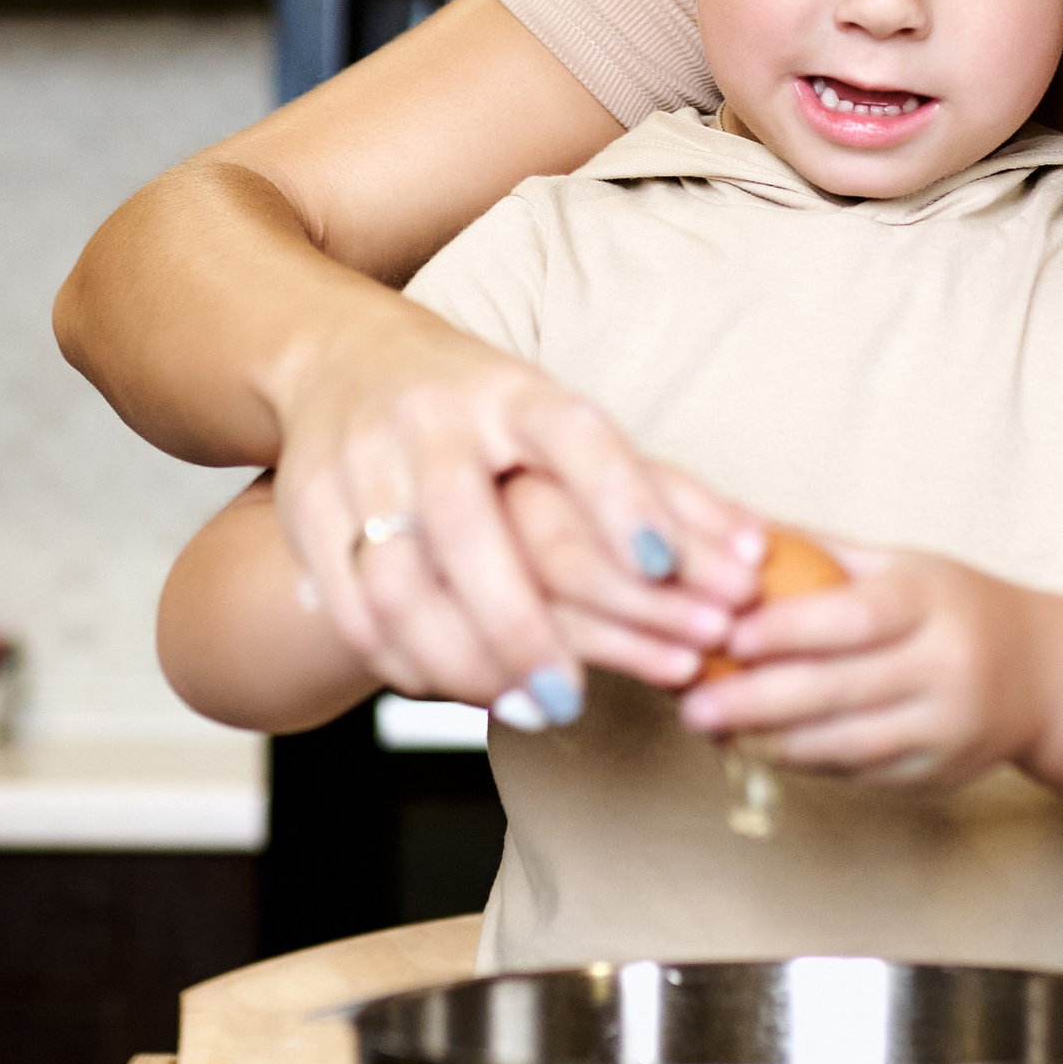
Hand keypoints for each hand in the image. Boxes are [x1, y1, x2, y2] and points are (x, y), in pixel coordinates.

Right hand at [266, 303, 763, 710]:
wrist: (335, 355)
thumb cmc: (483, 407)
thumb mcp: (565, 425)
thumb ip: (658, 492)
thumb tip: (757, 555)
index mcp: (511, 388)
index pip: (573, 437)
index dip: (622, 501)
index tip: (665, 570)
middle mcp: (430, 419)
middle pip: (467, 526)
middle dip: (522, 625)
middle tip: (574, 701)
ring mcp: (358, 462)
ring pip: (398, 581)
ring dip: (462, 660)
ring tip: (524, 708)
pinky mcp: (306, 509)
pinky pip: (352, 608)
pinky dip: (403, 661)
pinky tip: (455, 689)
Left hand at [678, 544, 1053, 788]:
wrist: (1045, 676)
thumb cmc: (956, 606)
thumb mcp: (903, 563)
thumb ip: (820, 551)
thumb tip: (734, 527)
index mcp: (932, 603)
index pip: (854, 618)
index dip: (788, 630)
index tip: (728, 635)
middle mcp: (945, 667)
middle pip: (839, 689)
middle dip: (756, 701)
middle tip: (691, 706)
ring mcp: (944, 728)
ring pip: (843, 743)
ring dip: (769, 742)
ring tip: (711, 730)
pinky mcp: (937, 773)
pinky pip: (858, 771)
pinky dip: (803, 762)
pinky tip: (759, 748)